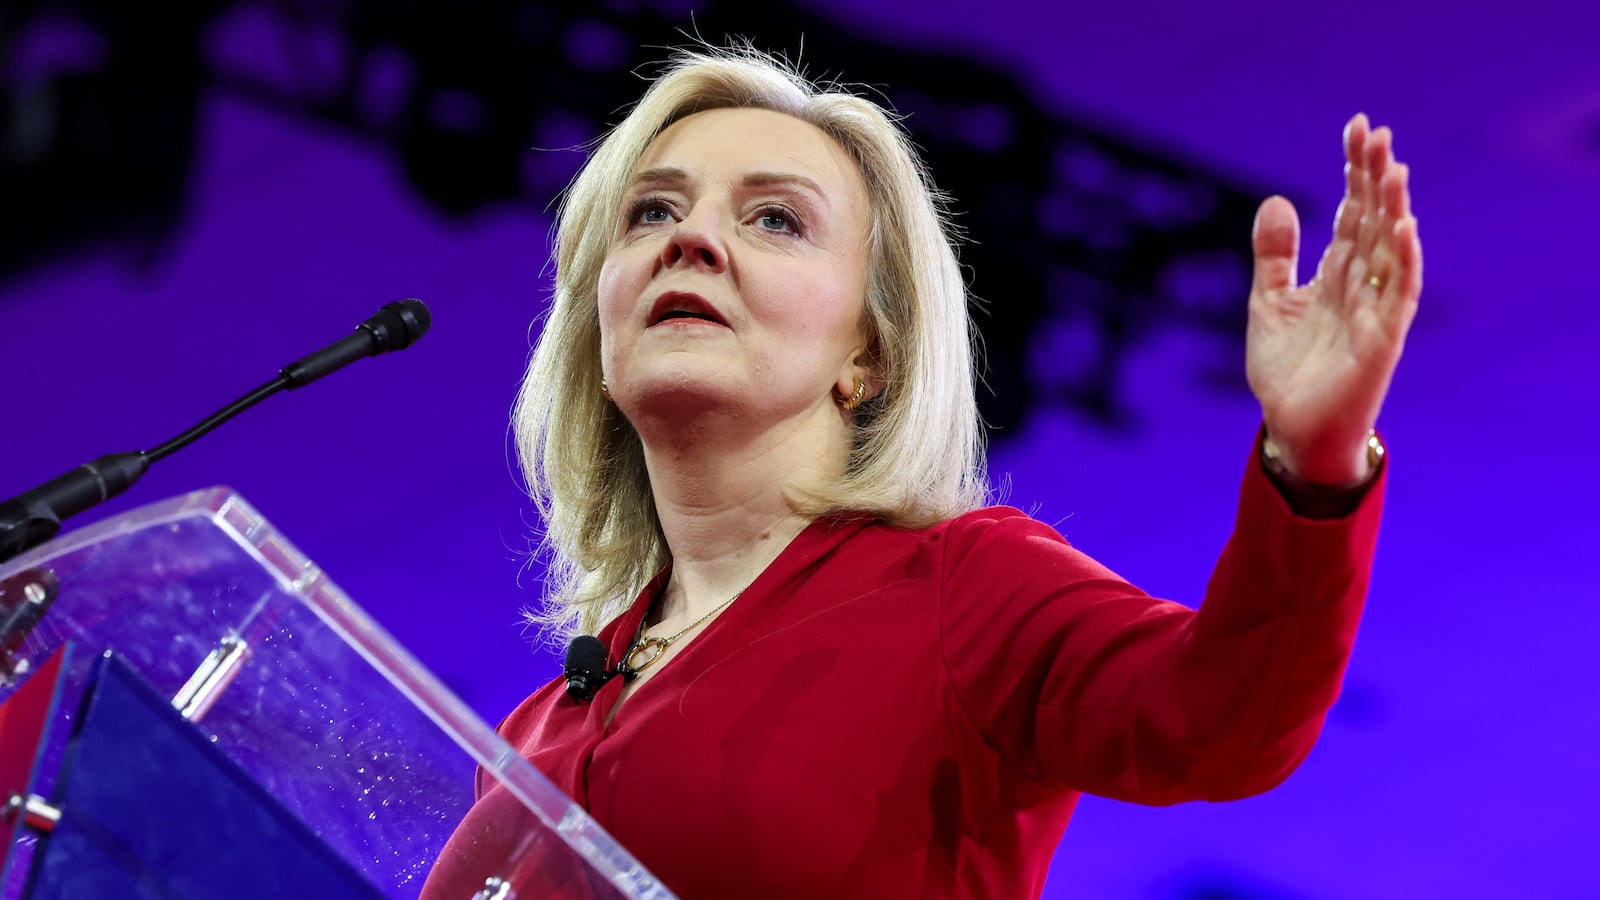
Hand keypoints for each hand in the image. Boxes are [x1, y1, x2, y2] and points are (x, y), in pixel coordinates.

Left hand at [1245, 113, 1422, 485]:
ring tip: (1393, 167)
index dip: (1354, 170)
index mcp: (1337, 273)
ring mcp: (1376, 311)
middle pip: (1374, 220)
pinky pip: (1398, 296)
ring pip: (1391, 249)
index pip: (1351, 210)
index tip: (1355, 126)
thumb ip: (1275, 255)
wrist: (1292, 428)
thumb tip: (1276, 200)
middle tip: (1375, 131)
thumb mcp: (1269, 302)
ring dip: (1394, 208)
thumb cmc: (1287, 369)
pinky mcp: (1382, 342)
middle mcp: (1362, 285)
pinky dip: (1405, 262)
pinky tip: (1405, 228)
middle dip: (1375, 177)